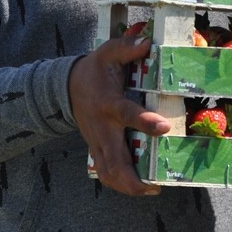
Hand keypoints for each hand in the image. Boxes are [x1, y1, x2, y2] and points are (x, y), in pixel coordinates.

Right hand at [69, 36, 170, 196]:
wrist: (67, 86)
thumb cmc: (95, 69)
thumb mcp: (108, 52)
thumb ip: (127, 47)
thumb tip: (147, 42)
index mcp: (108, 103)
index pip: (126, 114)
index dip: (144, 122)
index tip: (163, 127)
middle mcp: (103, 127)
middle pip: (114, 159)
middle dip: (132, 177)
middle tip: (154, 186)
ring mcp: (98, 141)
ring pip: (108, 172)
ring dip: (127, 186)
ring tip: (150, 189)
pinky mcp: (96, 148)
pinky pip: (105, 172)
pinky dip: (120, 184)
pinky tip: (139, 188)